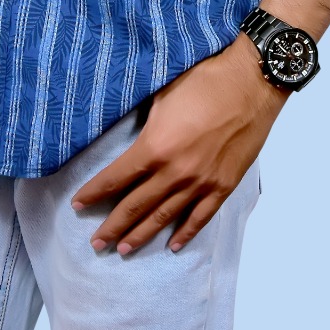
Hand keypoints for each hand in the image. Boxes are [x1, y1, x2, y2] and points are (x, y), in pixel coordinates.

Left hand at [69, 36, 284, 254]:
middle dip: (112, 226)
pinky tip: (172, 245)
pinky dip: (185, 233)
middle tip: (96, 243)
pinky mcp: (223, 186)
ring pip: (164, 217)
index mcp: (155, 147)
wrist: (251, 83)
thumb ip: (146, 124)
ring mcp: (201, 183)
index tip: (78, 205)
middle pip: (136, 206)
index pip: (116, 178)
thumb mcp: (163, 95)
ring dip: (141, 235)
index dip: (95, 193)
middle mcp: (175, 172)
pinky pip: (200, 217)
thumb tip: (132, 137)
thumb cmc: (205, 80)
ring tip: (123, 249)